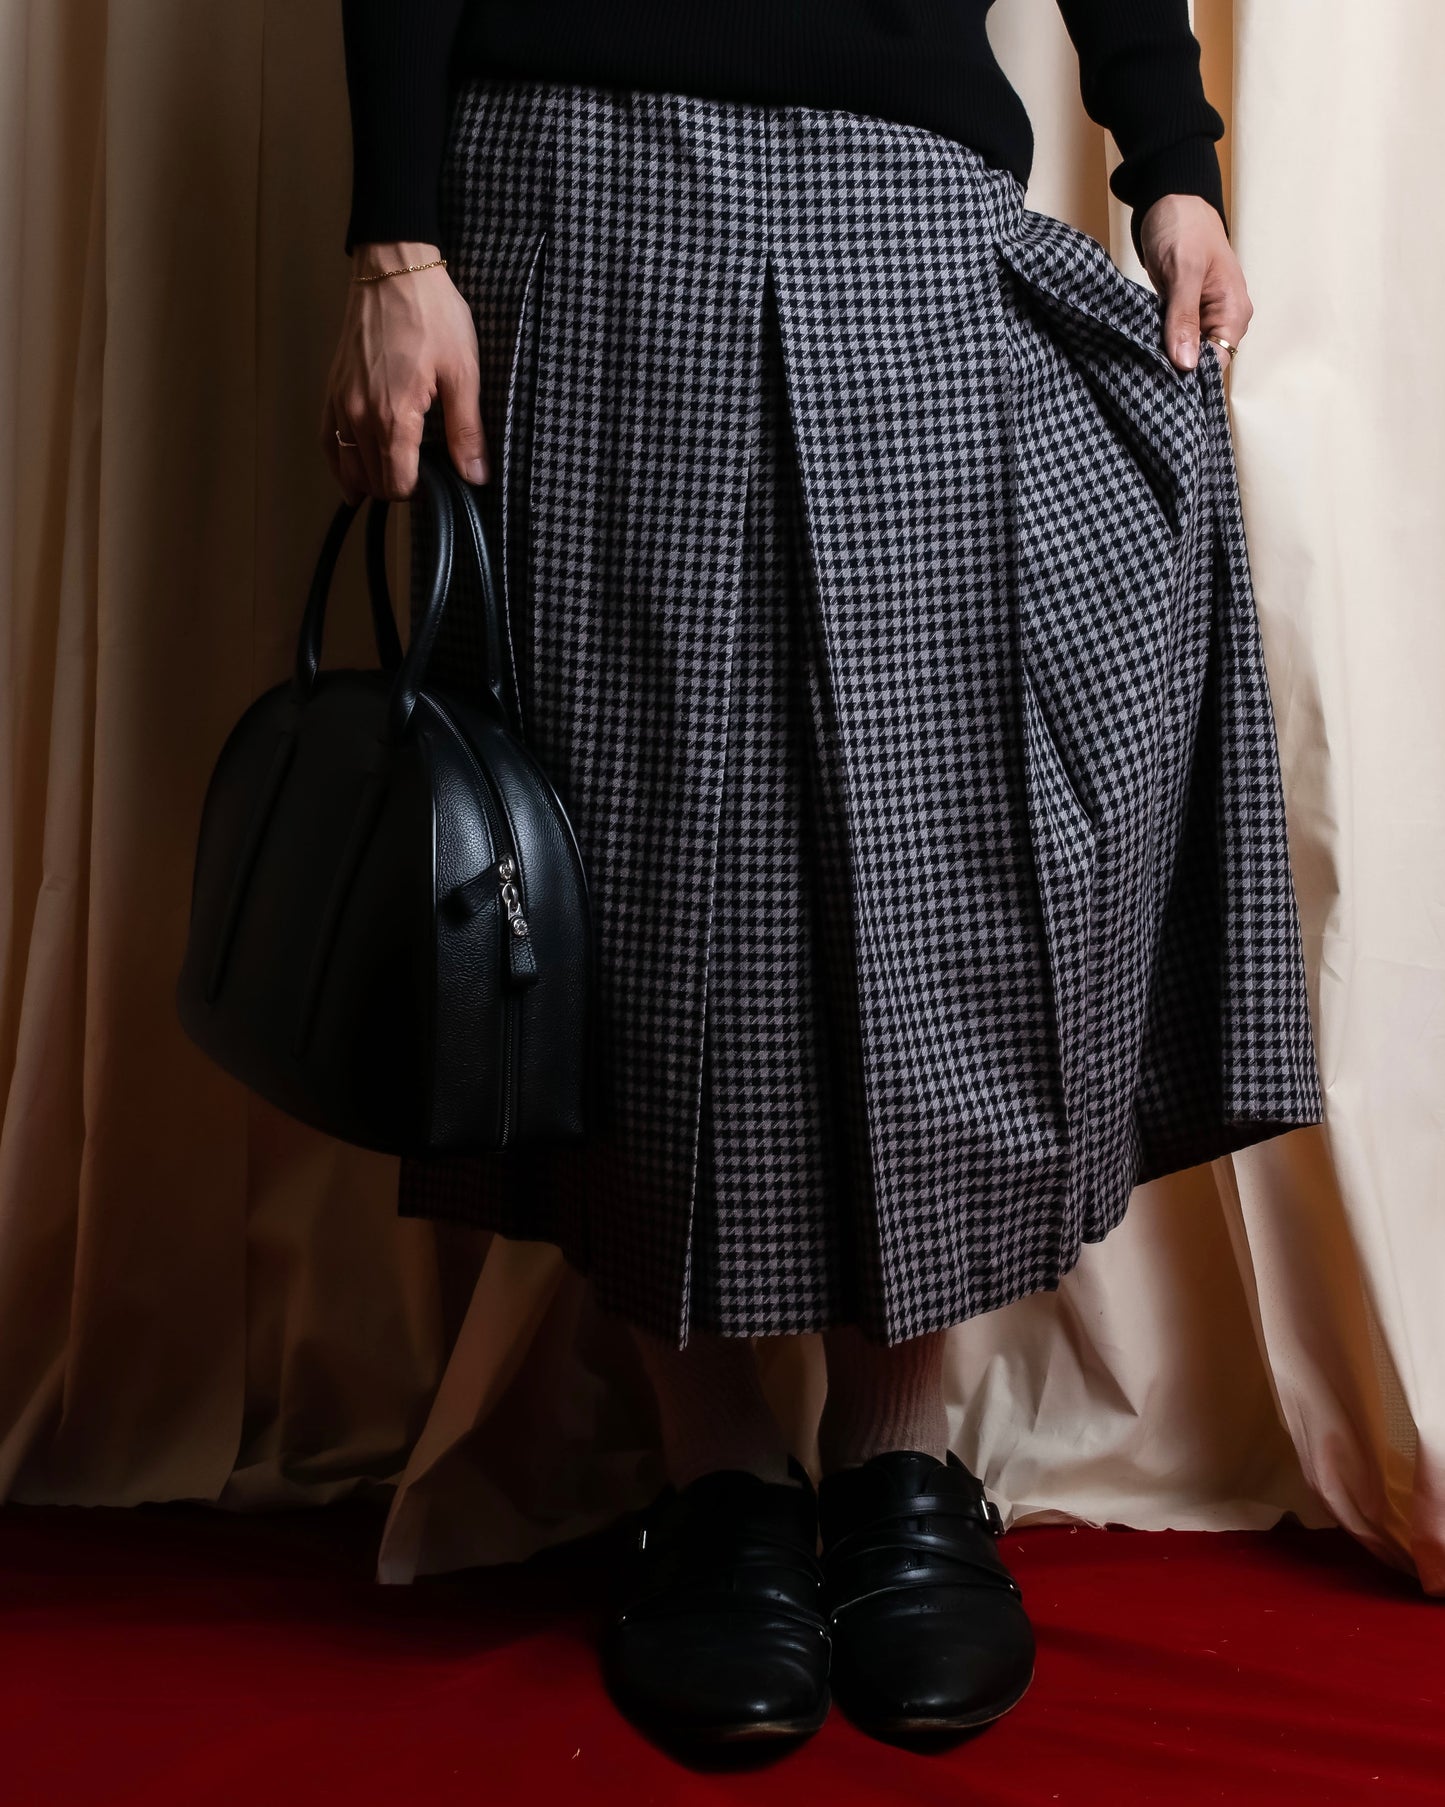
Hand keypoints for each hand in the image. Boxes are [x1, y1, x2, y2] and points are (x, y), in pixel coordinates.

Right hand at [320, 240, 488, 503]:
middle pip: (373, 481)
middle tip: (424, 474)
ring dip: (370, 479)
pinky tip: (354, 474)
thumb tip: (476, 477)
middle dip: (398, 487)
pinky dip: (341, 462)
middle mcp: (358, 416)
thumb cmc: (432, 315)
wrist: (394, 270)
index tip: (437, 481)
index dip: (419, 493)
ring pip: (347, 467)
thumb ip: (466, 431)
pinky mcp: (332, 389)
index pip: (397, 485)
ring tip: (396, 473)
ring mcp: (340, 402)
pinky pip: (328, 441)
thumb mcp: (463, 374)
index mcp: (393, 417)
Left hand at [1137, 195, 1251, 375]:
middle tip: (1145, 376)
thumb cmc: (1184, 227)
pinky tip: (1142, 350)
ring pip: (1186, 353)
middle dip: (1176, 370)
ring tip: (1141, 366)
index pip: (1218, 362)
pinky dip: (1160, 345)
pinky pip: (1174, 339)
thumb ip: (1184, 317)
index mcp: (1234, 311)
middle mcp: (1223, 319)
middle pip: (1202, 362)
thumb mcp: (1184, 271)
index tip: (1163, 381)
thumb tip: (1186, 363)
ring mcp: (1203, 317)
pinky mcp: (1183, 314)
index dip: (1192, 376)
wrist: (1171, 201)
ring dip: (1165, 358)